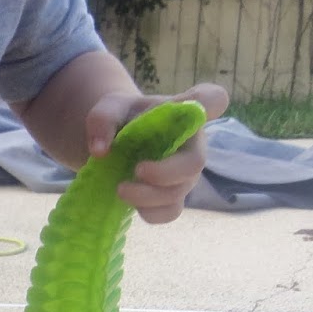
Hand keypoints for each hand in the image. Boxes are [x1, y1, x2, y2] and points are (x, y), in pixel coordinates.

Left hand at [86, 83, 229, 224]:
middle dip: (164, 173)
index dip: (211, 102)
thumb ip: (102, 120)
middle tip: (137, 170)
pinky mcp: (173, 195)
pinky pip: (170, 212)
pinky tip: (131, 203)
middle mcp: (191, 143)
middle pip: (194, 163)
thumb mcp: (109, 108)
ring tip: (120, 188)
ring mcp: (184, 173)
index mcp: (182, 112)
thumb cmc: (124, 118)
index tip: (199, 108)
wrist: (119, 141)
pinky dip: (149, 212)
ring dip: (147, 196)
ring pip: (178, 192)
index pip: (212, 99)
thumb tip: (100, 151)